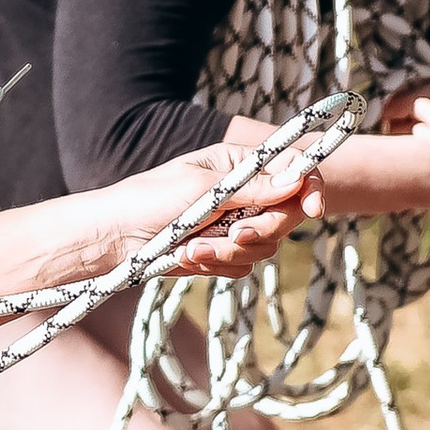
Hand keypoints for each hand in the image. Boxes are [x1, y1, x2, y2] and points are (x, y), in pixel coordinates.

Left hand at [84, 135, 323, 280]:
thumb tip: (298, 178)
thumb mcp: (202, 189)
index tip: (312, 209)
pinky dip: (216, 265)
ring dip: (228, 252)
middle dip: (258, 230)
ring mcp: (235, 223)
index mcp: (240, 164)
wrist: (117, 238)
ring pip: (265, 246)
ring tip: (191, 247)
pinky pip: (243, 266)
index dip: (309, 189)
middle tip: (233, 234)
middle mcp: (244, 192)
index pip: (293, 171)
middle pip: (285, 216)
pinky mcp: (223, 252)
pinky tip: (187, 256)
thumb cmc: (151, 199)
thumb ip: (252, 188)